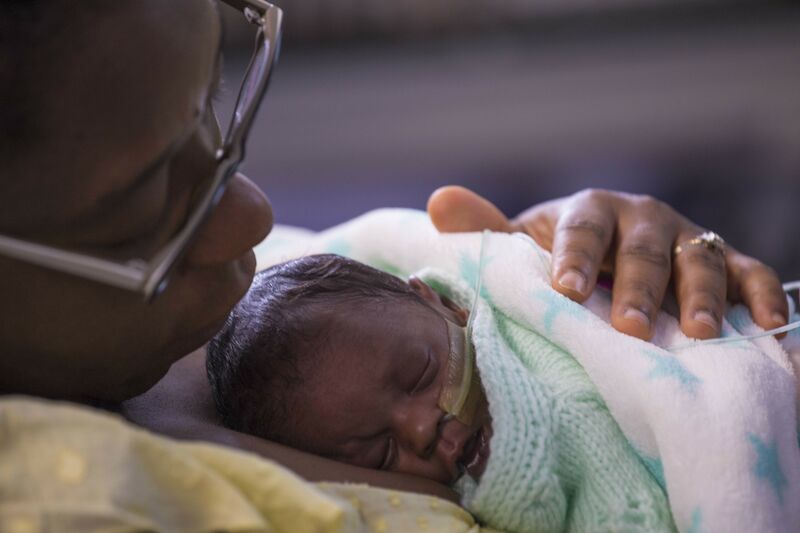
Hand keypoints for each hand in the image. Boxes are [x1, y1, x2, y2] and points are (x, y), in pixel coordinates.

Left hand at [427, 186, 787, 340]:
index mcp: (589, 210)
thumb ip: (488, 230)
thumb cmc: (564, 257)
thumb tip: (439, 204)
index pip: (581, 226)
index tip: (564, 289)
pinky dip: (761, 296)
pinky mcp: (726, 261)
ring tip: (697, 333)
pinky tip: (766, 328)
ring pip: (699, 258)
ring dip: (701, 294)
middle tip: (628, 326)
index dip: (574, 254)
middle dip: (637, 285)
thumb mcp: (526, 243)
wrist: (614, 258)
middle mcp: (642, 218)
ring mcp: (687, 238)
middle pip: (643, 247)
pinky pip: (751, 272)